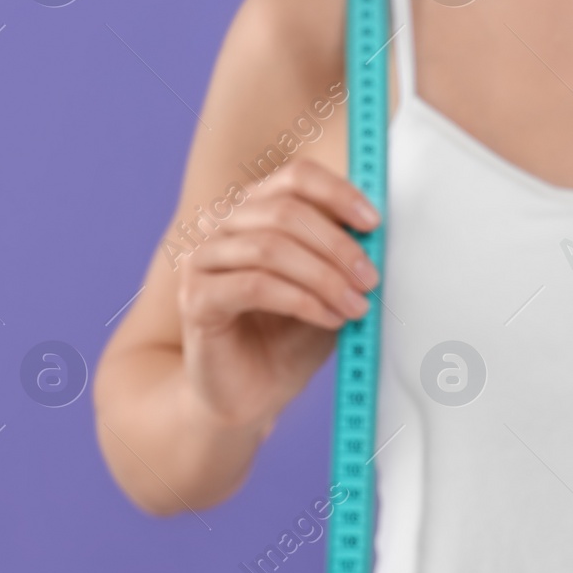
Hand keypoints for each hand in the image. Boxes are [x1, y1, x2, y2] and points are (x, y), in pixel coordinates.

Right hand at [177, 159, 379, 428]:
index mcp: (257, 211)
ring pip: (271, 248)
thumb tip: (376, 230)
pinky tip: (328, 318)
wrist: (251, 394)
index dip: (338, 193)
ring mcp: (203, 260)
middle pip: (286, 211)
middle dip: (338, 246)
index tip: (373, 222)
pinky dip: (302, 301)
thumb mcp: (329, 288)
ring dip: (324, 277)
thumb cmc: (289, 337)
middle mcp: (224, 226)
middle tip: (370, 279)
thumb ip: (344, 255)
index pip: (296, 177)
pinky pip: (255, 286)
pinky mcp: (196, 298)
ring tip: (355, 306)